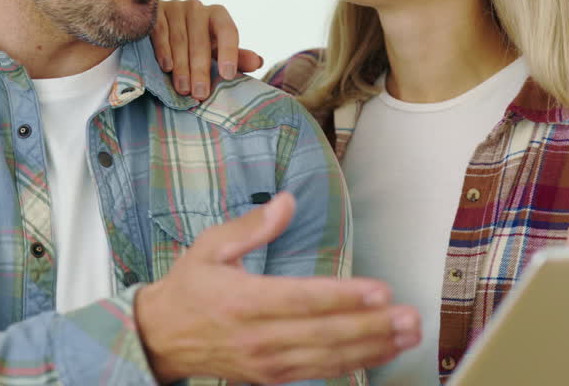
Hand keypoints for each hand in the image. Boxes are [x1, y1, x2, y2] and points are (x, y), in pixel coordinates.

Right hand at [134, 192, 420, 384]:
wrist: (159, 339)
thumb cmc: (189, 288)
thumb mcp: (210, 246)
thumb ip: (252, 225)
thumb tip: (287, 201)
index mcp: (243, 300)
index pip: (302, 299)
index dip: (344, 296)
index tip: (380, 290)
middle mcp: (258, 336)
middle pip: (324, 333)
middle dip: (372, 326)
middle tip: (410, 316)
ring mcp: (267, 362)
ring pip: (328, 357)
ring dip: (373, 347)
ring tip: (409, 335)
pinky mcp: (272, 377)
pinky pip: (319, 372)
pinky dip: (354, 364)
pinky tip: (382, 352)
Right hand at [150, 0, 263, 100]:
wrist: (164, 28)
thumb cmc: (197, 43)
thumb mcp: (217, 51)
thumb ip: (236, 57)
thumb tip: (258, 62)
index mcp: (217, 15)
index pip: (227, 31)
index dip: (229, 52)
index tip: (228, 75)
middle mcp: (197, 8)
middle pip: (200, 40)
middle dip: (201, 69)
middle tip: (200, 93)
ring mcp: (175, 7)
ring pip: (180, 40)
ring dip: (182, 67)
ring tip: (184, 89)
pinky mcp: (155, 13)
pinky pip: (160, 32)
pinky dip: (163, 51)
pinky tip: (167, 67)